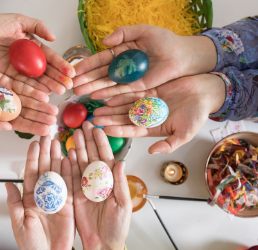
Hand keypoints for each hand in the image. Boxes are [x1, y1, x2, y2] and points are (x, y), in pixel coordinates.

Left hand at [0, 11, 75, 94]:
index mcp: (33, 46)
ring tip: (59, 91)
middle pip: (46, 71)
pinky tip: (43, 94)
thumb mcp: (18, 20)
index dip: (61, 65)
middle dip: (58, 78)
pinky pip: (22, 84)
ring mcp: (19, 69)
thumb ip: (37, 26)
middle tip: (67, 86)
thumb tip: (54, 37)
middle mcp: (28, 59)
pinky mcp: (8, 76)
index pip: (50, 57)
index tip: (71, 72)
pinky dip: (33, 89)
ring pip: (36, 79)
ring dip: (48, 86)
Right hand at [0, 59, 57, 135]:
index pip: (20, 124)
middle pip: (28, 112)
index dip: (33, 127)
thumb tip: (7, 128)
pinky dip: (34, 88)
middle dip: (41, 116)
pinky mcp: (8, 79)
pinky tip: (44, 93)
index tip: (46, 130)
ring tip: (53, 108)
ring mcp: (9, 92)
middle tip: (53, 119)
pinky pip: (23, 84)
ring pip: (29, 99)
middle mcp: (7, 105)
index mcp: (0, 116)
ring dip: (41, 104)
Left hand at [5, 136, 74, 249]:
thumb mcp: (19, 224)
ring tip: (59, 143)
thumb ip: (14, 203)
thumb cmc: (31, 245)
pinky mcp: (69, 205)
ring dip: (58, 158)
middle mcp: (44, 195)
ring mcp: (57, 199)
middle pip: (45, 169)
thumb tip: (7, 184)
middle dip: (46, 152)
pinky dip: (70, 173)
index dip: (33, 158)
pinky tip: (69, 160)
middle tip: (48, 136)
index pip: (31, 173)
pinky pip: (70, 186)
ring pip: (58, 174)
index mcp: (30, 198)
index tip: (34, 143)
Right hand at [68, 122, 131, 249]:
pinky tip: (66, 154)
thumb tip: (122, 162)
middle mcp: (98, 181)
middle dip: (87, 140)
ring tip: (73, 135)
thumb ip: (121, 183)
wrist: (102, 244)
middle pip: (92, 156)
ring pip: (80, 163)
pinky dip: (68, 165)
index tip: (97, 129)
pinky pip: (71, 177)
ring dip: (77, 148)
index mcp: (112, 181)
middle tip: (82, 125)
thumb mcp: (123, 205)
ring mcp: (86, 187)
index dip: (102, 142)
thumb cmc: (117, 227)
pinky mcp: (75, 195)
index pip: (106, 157)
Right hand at [73, 24, 216, 98]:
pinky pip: (120, 91)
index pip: (99, 59)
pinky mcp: (137, 88)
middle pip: (99, 74)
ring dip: (91, 87)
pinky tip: (95, 95)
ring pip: (106, 83)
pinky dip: (107, 93)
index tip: (72, 70)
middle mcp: (122, 66)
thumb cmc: (165, 41)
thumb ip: (123, 34)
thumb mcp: (143, 31)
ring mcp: (128, 78)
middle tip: (70, 85)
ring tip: (77, 92)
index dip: (86, 65)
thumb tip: (104, 41)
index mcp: (121, 51)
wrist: (183, 55)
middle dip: (84, 79)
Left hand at [92, 74, 225, 153]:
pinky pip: (131, 92)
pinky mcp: (148, 90)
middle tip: (94, 120)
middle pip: (124, 119)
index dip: (119, 130)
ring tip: (97, 108)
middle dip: (109, 119)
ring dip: (110, 108)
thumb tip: (153, 152)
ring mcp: (146, 103)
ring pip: (124, 106)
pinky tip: (108, 96)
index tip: (106, 130)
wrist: (205, 92)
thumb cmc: (198, 114)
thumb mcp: (185, 133)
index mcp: (154, 128)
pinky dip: (120, 94)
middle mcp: (147, 116)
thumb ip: (169, 144)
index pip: (132, 131)